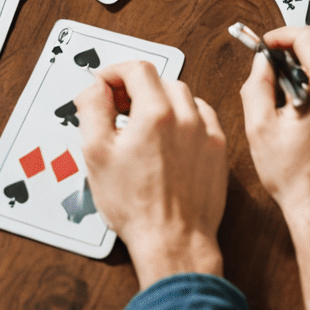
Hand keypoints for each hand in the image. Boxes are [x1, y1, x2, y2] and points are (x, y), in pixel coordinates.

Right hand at [77, 60, 226, 286]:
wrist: (173, 242)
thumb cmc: (137, 207)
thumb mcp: (97, 154)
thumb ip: (93, 110)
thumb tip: (94, 87)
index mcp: (155, 113)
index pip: (136, 68)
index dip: (115, 71)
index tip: (104, 82)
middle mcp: (185, 116)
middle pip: (159, 78)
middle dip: (135, 86)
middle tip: (119, 105)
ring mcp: (205, 132)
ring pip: (182, 95)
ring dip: (160, 99)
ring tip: (143, 122)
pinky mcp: (217, 149)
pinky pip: (202, 116)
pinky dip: (185, 116)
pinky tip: (170, 134)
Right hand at [241, 26, 309, 223]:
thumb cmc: (298, 178)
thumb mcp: (261, 127)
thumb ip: (257, 84)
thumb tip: (261, 63)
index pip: (309, 36)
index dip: (282, 35)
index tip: (268, 44)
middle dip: (294, 51)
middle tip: (272, 66)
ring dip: (309, 69)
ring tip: (286, 92)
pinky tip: (305, 108)